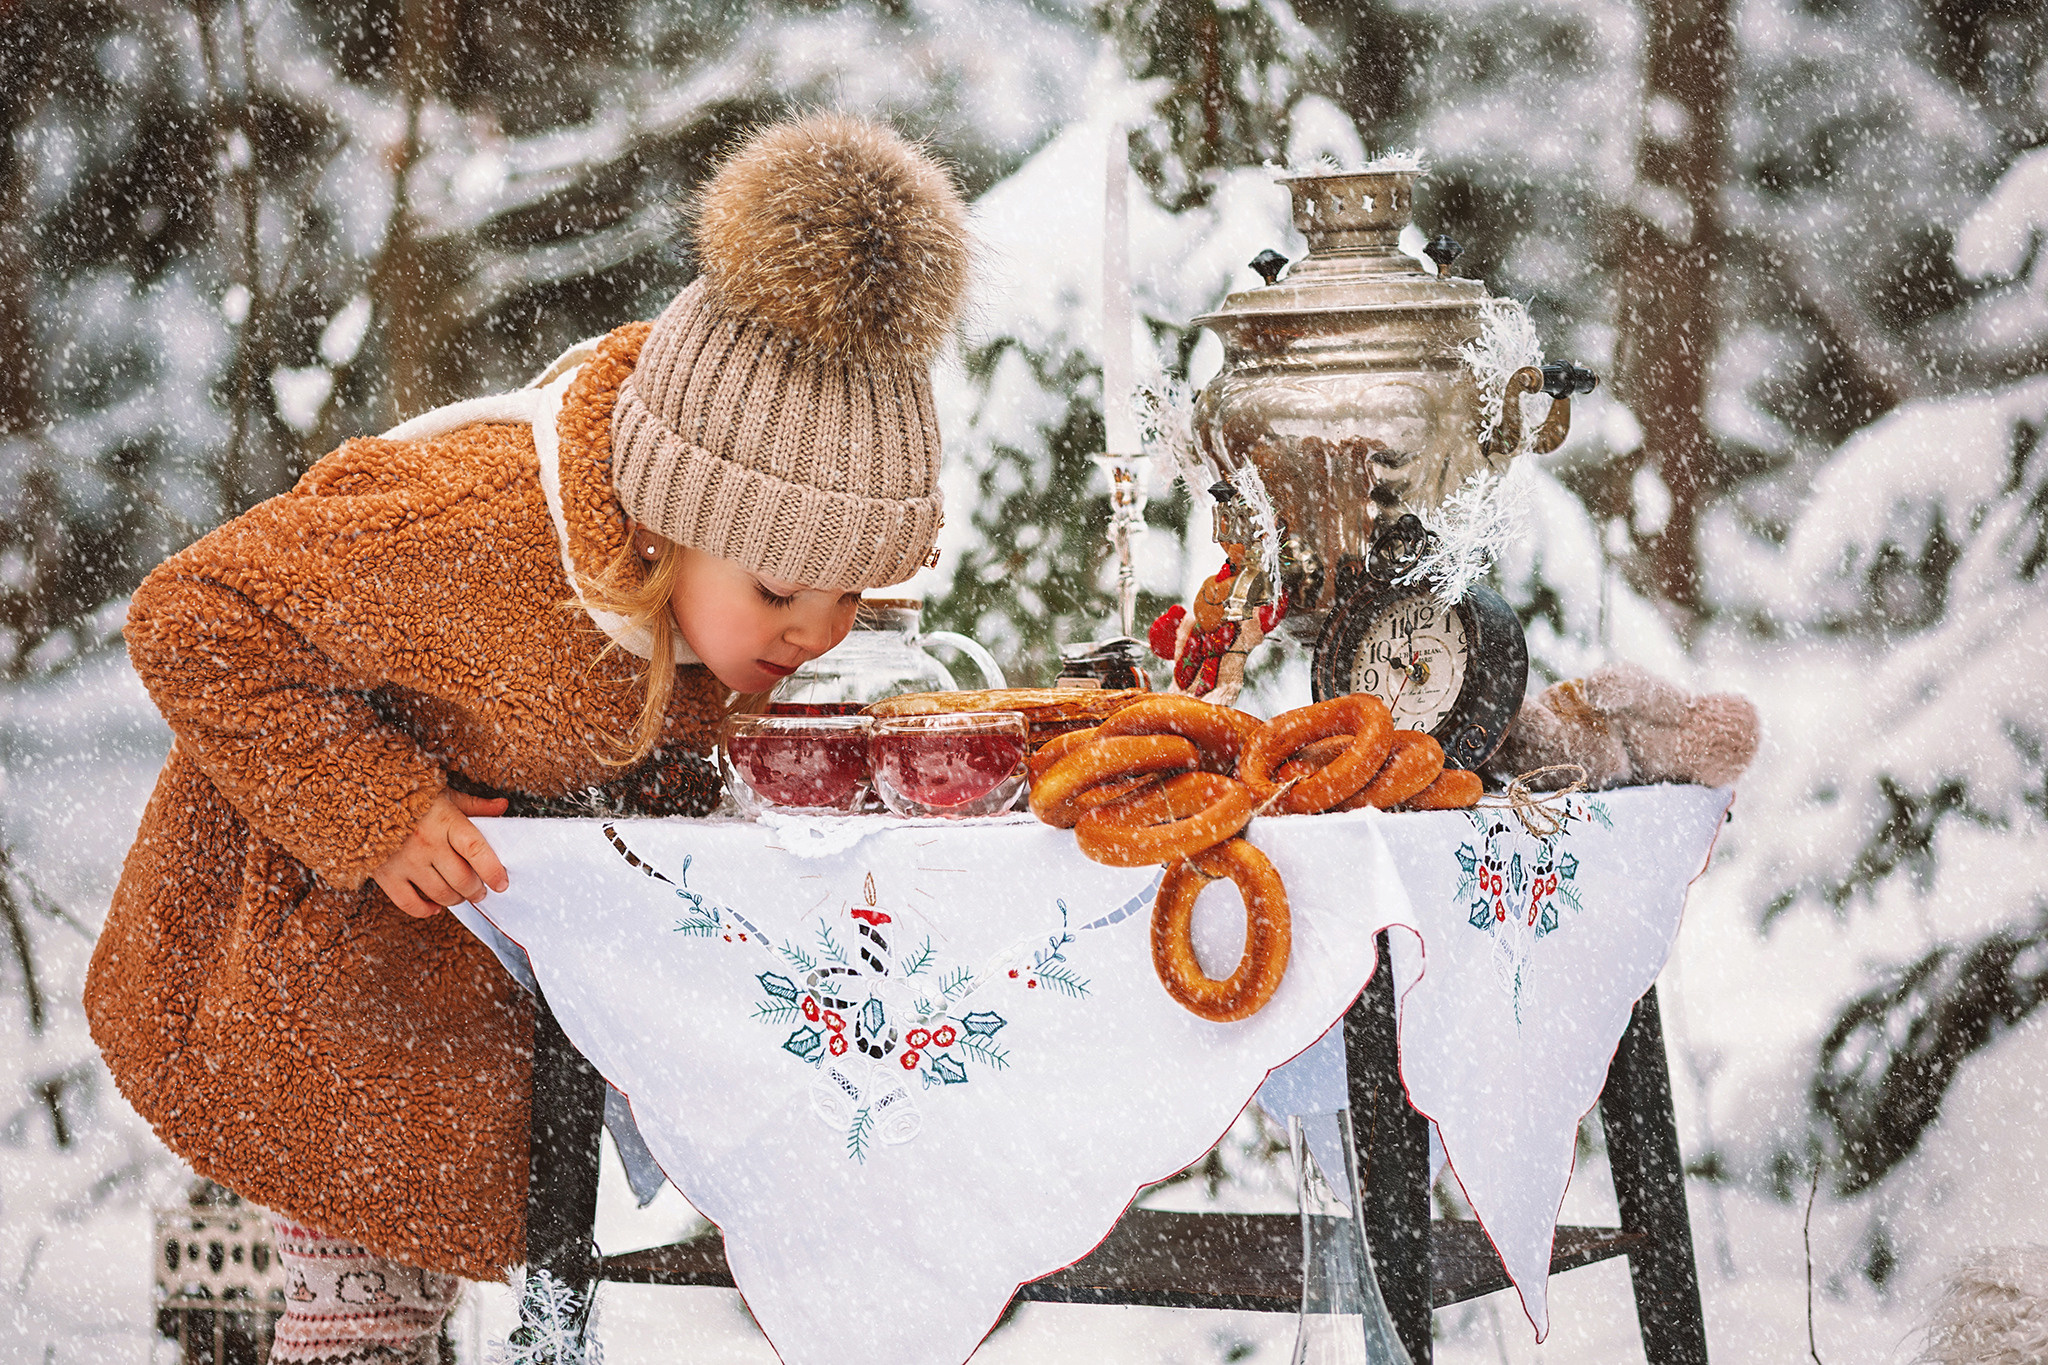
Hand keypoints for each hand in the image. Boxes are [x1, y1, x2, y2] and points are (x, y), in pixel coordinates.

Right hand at [372, 790, 509, 917]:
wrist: (362, 799)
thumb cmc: (409, 798)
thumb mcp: (444, 795)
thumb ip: (474, 805)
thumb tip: (503, 807)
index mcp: (445, 820)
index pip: (476, 850)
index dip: (492, 870)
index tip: (502, 883)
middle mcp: (427, 843)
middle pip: (461, 879)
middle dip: (476, 890)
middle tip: (481, 891)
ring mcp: (406, 861)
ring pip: (440, 894)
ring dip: (456, 900)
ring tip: (461, 895)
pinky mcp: (386, 875)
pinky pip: (409, 904)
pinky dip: (425, 910)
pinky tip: (435, 906)